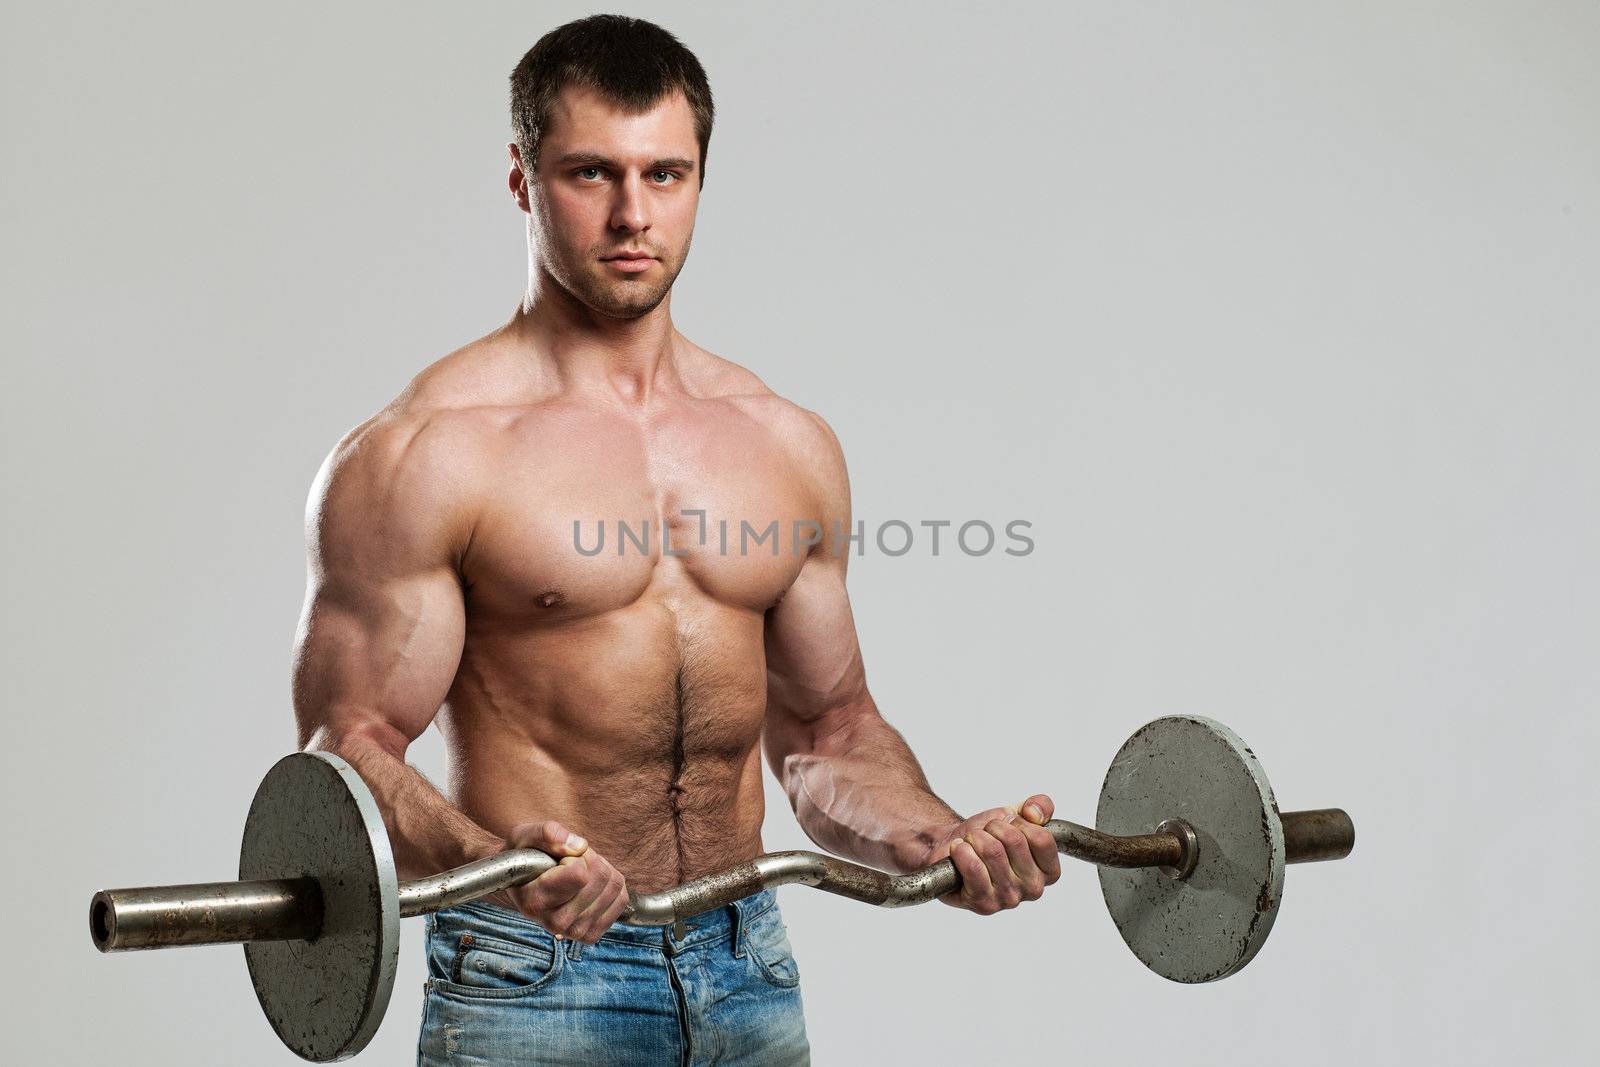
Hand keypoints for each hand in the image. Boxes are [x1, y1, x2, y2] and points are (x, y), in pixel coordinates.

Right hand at [485, 820, 629, 943]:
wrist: (524, 883)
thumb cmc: (525, 857)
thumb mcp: (524, 836)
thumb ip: (548, 834)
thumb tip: (580, 846)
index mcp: (535, 901)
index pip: (579, 874)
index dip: (575, 857)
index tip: (559, 858)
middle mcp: (554, 923)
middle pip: (601, 877)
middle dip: (590, 859)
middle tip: (570, 862)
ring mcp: (574, 931)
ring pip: (614, 887)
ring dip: (601, 869)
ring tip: (579, 871)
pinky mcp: (591, 934)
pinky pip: (621, 899)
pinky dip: (611, 884)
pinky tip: (591, 884)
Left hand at [924, 794, 1060, 914]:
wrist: (952, 846)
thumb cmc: (988, 836)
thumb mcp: (1017, 814)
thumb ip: (1040, 806)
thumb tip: (1035, 814)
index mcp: (1049, 871)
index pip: (1042, 838)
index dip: (1019, 822)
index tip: (1008, 824)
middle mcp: (1033, 889)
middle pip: (1014, 840)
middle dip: (993, 827)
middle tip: (986, 834)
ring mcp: (1009, 899)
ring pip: (991, 851)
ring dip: (975, 837)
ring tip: (972, 842)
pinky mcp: (983, 904)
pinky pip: (973, 867)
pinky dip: (961, 850)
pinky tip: (959, 851)